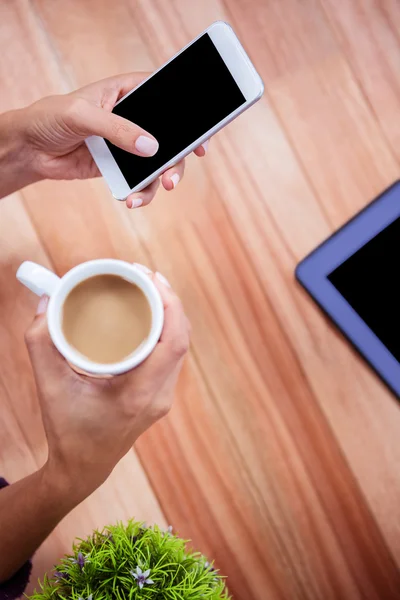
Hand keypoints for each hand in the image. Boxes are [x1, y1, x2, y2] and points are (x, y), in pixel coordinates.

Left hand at [14, 73, 208, 207]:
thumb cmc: (50, 118)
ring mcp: (127, 145)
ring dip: (161, 179)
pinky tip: (132, 199)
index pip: (165, 98)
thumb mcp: (82, 116)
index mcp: (126, 92)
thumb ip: (118, 129)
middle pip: (169, 136)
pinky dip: (141, 192)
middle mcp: (132, 118)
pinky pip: (140, 180)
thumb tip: (150, 147)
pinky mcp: (118, 167)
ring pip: (158, 163)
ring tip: (157, 190)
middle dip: (177, 158)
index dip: (187, 114)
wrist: (30, 149)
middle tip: (173, 176)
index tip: (201, 137)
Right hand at [24, 267, 189, 496]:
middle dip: (168, 300)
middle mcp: (158, 396)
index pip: (173, 342)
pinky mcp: (159, 397)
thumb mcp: (48, 386)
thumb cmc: (66, 430)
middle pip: (180, 338)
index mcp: (138, 394)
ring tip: (148, 288)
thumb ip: (41, 342)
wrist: (81, 468)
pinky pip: (172, 356)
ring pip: (179, 346)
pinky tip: (150, 315)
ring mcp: (163, 398)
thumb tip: (47, 301)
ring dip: (169, 314)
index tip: (151, 278)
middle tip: (144, 275)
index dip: (170, 304)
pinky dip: (165, 330)